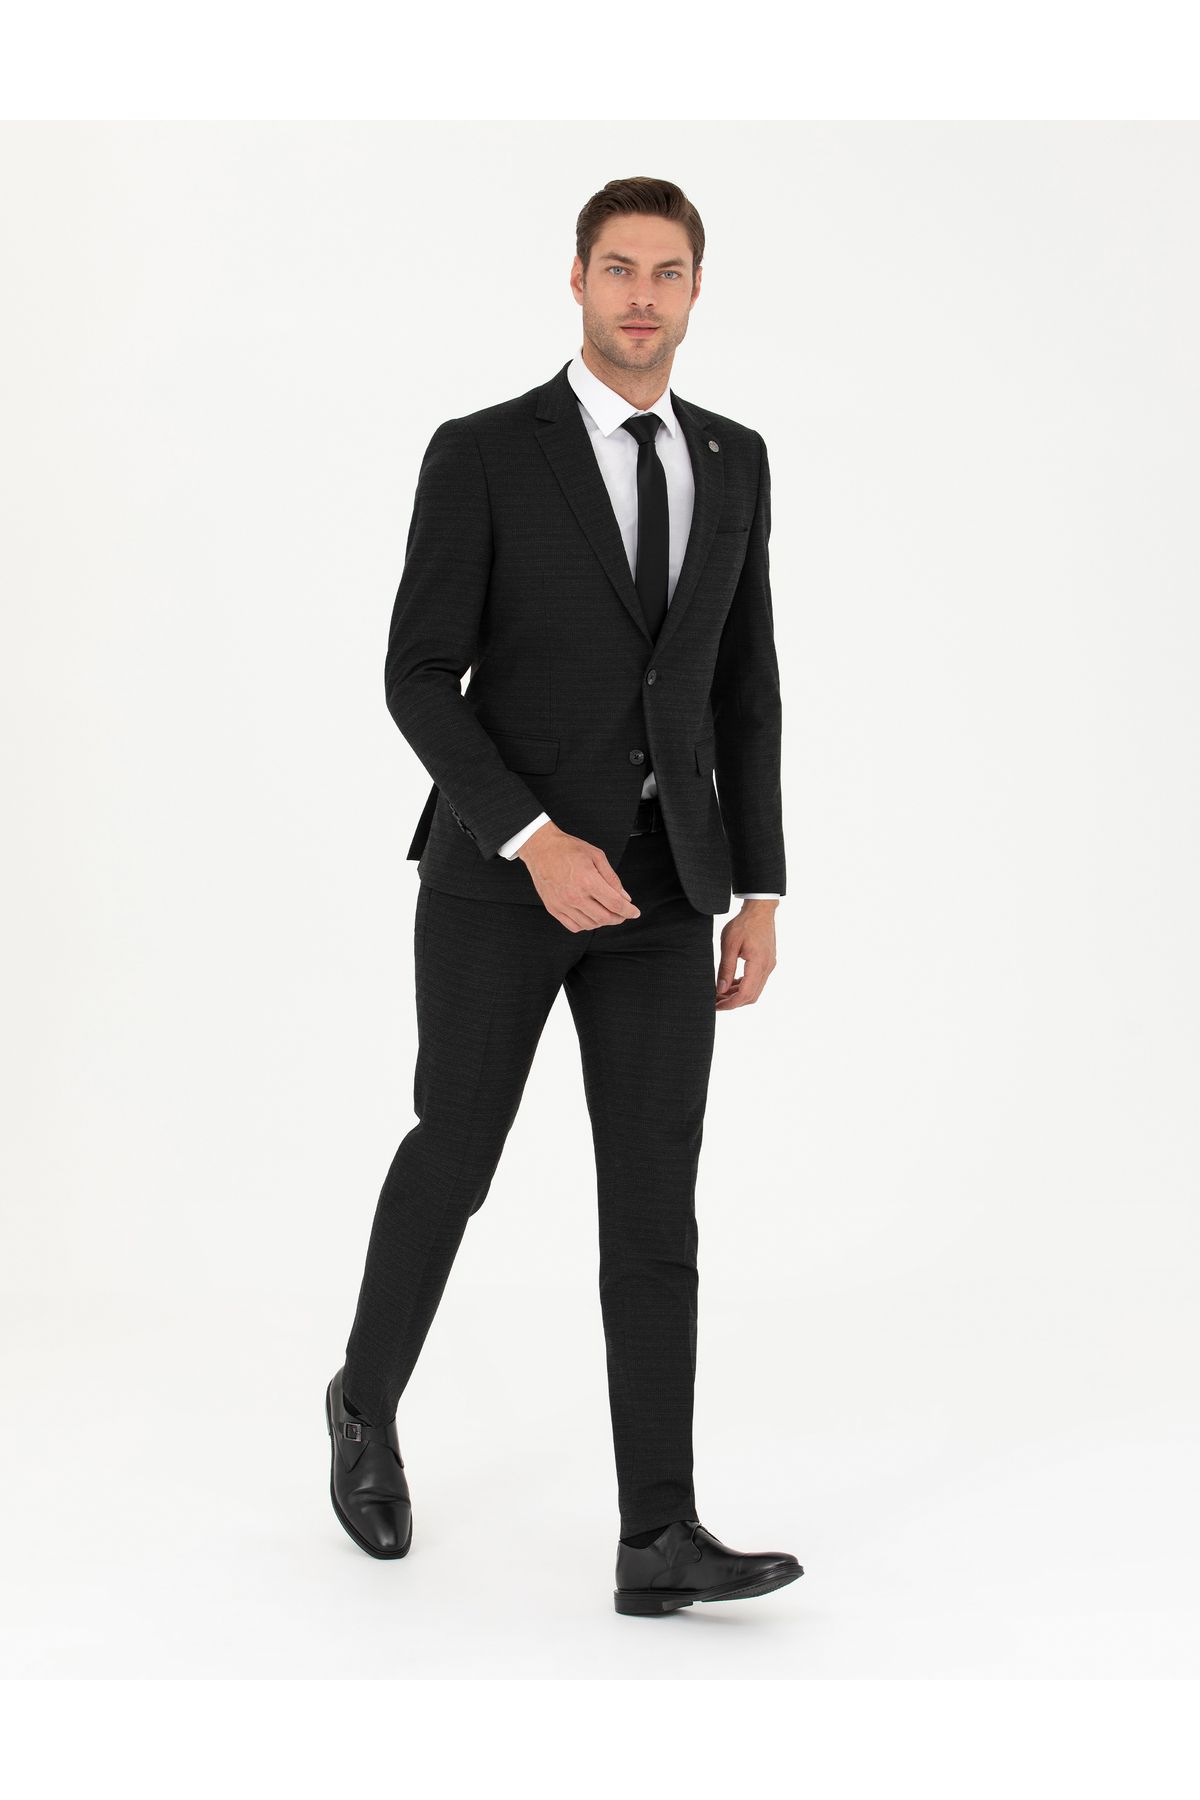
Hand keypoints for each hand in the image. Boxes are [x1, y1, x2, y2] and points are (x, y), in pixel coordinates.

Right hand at [517, 822, 641, 931]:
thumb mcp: (597, 856)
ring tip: (606, 912)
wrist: (541, 848)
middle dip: (618, 918)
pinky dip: (586, 924)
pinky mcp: (553, 908)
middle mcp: (575, 895)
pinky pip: (574, 926)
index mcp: (588, 880)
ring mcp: (563, 904)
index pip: (615, 904)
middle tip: (622, 913)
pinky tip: (590, 915)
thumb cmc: (568, 849)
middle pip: (604, 918)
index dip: (629, 911)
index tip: (635, 912)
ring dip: (602, 921)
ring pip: (590, 925)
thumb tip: (625, 897)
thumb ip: (612, 878)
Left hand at [715, 899, 777, 1008]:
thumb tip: (721, 989)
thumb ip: (726, 968)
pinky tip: (731, 983)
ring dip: (738, 995)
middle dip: (733, 1002)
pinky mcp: (768, 963)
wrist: (760, 910)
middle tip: (716, 1002)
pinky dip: (744, 986)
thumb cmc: (743, 924)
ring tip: (720, 994)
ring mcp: (769, 966)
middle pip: (751, 996)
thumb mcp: (729, 945)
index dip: (730, 1003)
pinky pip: (757, 982)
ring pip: (755, 990)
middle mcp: (767, 967)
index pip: (745, 993)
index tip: (716, 1006)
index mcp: (758, 963)